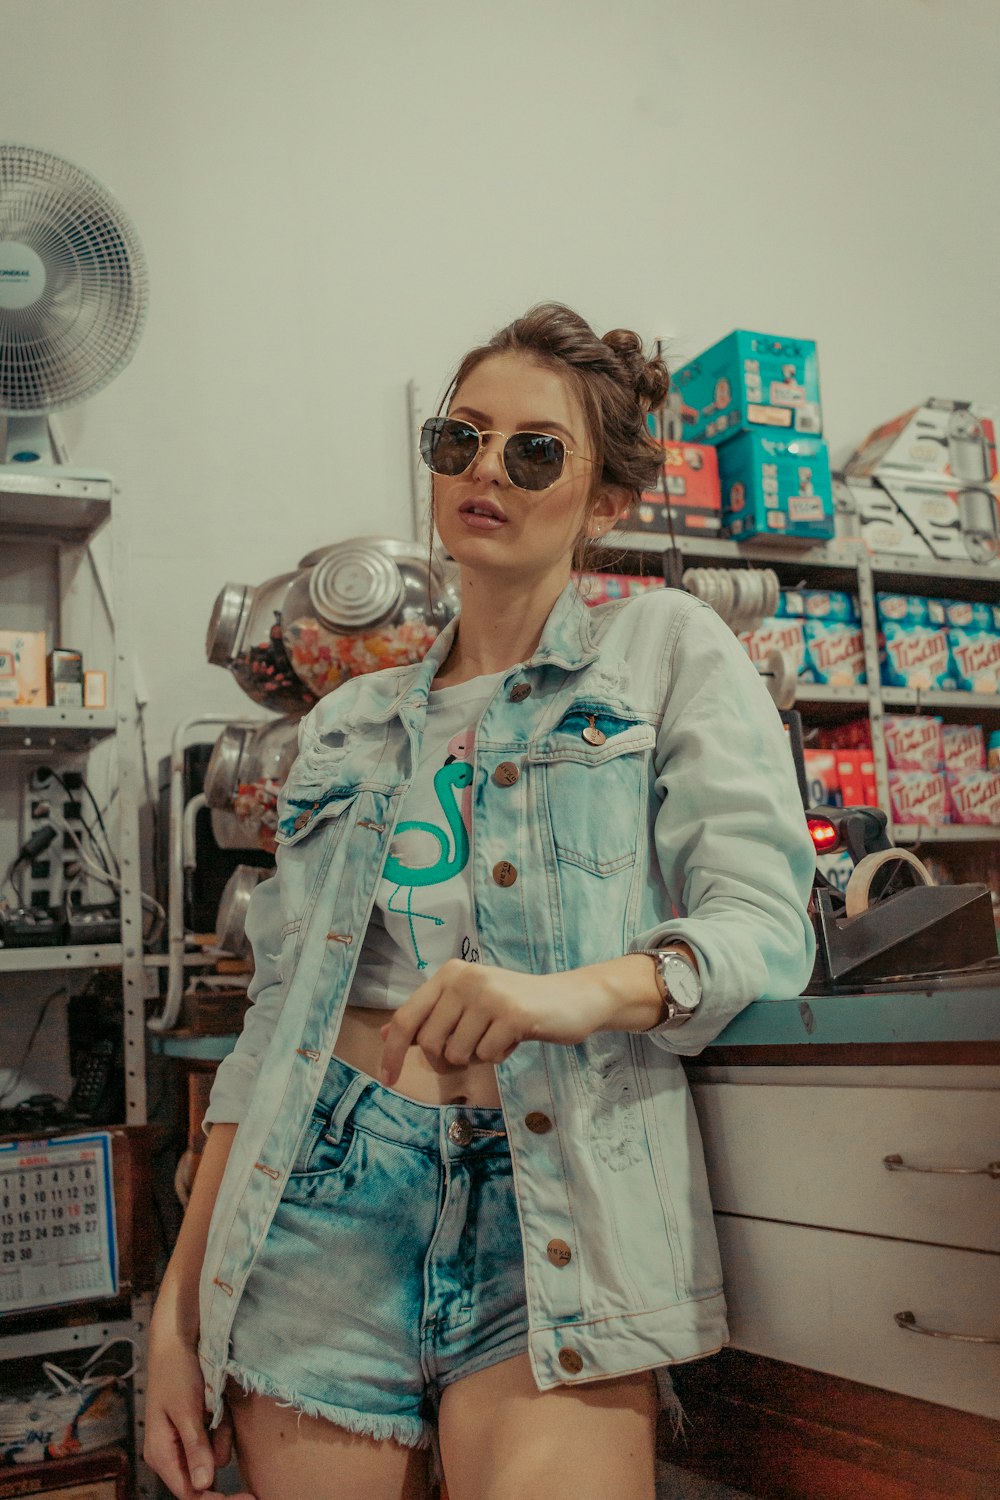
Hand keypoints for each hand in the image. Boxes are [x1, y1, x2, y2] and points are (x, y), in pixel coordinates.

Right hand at [144, 1323, 254, 1499]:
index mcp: (161, 1455)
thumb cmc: (177, 1372)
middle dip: (222, 1472)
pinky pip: (216, 1439)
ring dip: (223, 1438)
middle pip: (201, 1482)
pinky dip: (223, 1427)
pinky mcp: (197, 1428)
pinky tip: (220, 1406)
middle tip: (252, 1493)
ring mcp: (184, 1442)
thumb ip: (195, 1447)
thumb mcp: (186, 1409)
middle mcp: (170, 1454)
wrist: (177, 1341)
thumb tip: (203, 1485)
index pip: (189, 1493)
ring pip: (213, 1458)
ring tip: (219, 1409)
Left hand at [379, 959, 612, 1086]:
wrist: (572, 999)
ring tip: (498, 1036)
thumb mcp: (467, 1006)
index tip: (387, 1078)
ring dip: (477, 1056)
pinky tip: (515, 1038)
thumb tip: (385, 1034)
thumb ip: (429, 1018)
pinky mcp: (513, 1014)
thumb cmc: (513, 1007)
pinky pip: (487, 1056)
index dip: (392, 1052)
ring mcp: (489, 994)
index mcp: (450, 973)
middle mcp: (465, 978)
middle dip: (449, 1059)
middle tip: (475, 1047)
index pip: (406, 1018)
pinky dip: (499, 1056)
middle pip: (430, 1044)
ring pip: (458, 1054)